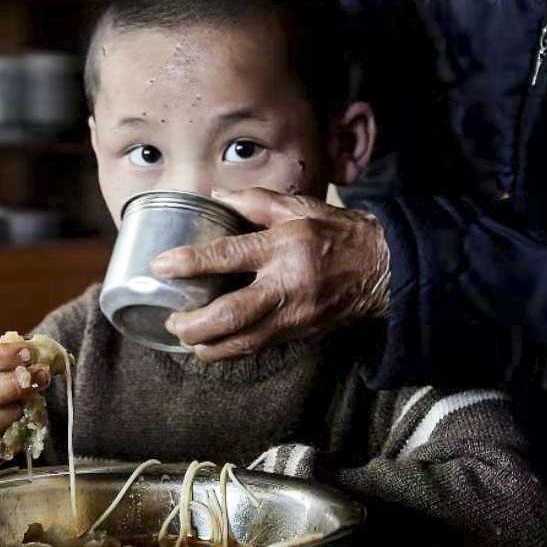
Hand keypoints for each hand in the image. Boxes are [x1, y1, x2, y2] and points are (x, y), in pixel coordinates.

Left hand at [153, 187, 390, 360]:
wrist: (385, 268)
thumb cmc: (341, 234)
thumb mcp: (301, 207)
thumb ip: (256, 202)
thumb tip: (217, 196)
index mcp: (284, 246)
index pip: (228, 255)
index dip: (190, 263)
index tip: (161, 267)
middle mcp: (287, 284)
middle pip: (230, 315)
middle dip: (193, 325)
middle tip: (171, 321)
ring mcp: (295, 314)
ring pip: (243, 342)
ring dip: (209, 347)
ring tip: (187, 339)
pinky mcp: (301, 333)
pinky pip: (259, 347)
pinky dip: (233, 350)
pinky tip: (215, 346)